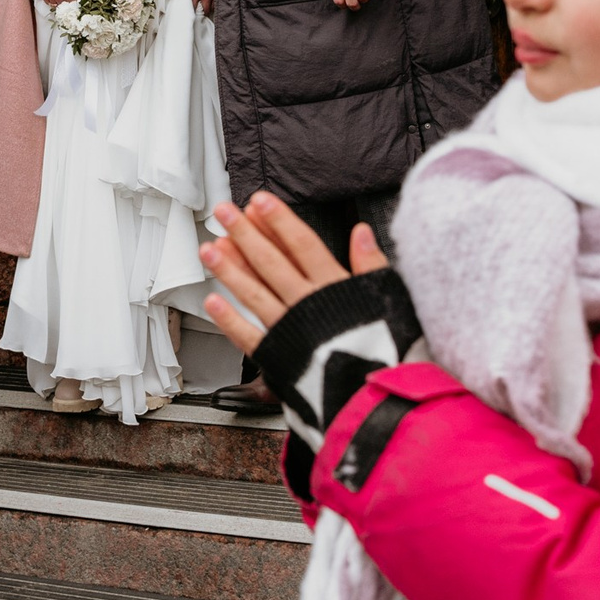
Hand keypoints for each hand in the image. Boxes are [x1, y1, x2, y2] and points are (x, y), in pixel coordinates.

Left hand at [198, 193, 389, 356]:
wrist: (378, 399)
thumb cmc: (388, 351)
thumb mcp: (389, 299)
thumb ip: (371, 264)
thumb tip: (361, 232)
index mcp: (335, 287)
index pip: (302, 244)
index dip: (279, 221)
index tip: (259, 201)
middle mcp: (307, 304)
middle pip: (272, 262)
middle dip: (245, 234)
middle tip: (224, 212)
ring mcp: (289, 330)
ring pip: (254, 293)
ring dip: (230, 269)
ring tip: (210, 249)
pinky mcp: (278, 358)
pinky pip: (249, 336)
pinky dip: (229, 319)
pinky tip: (212, 301)